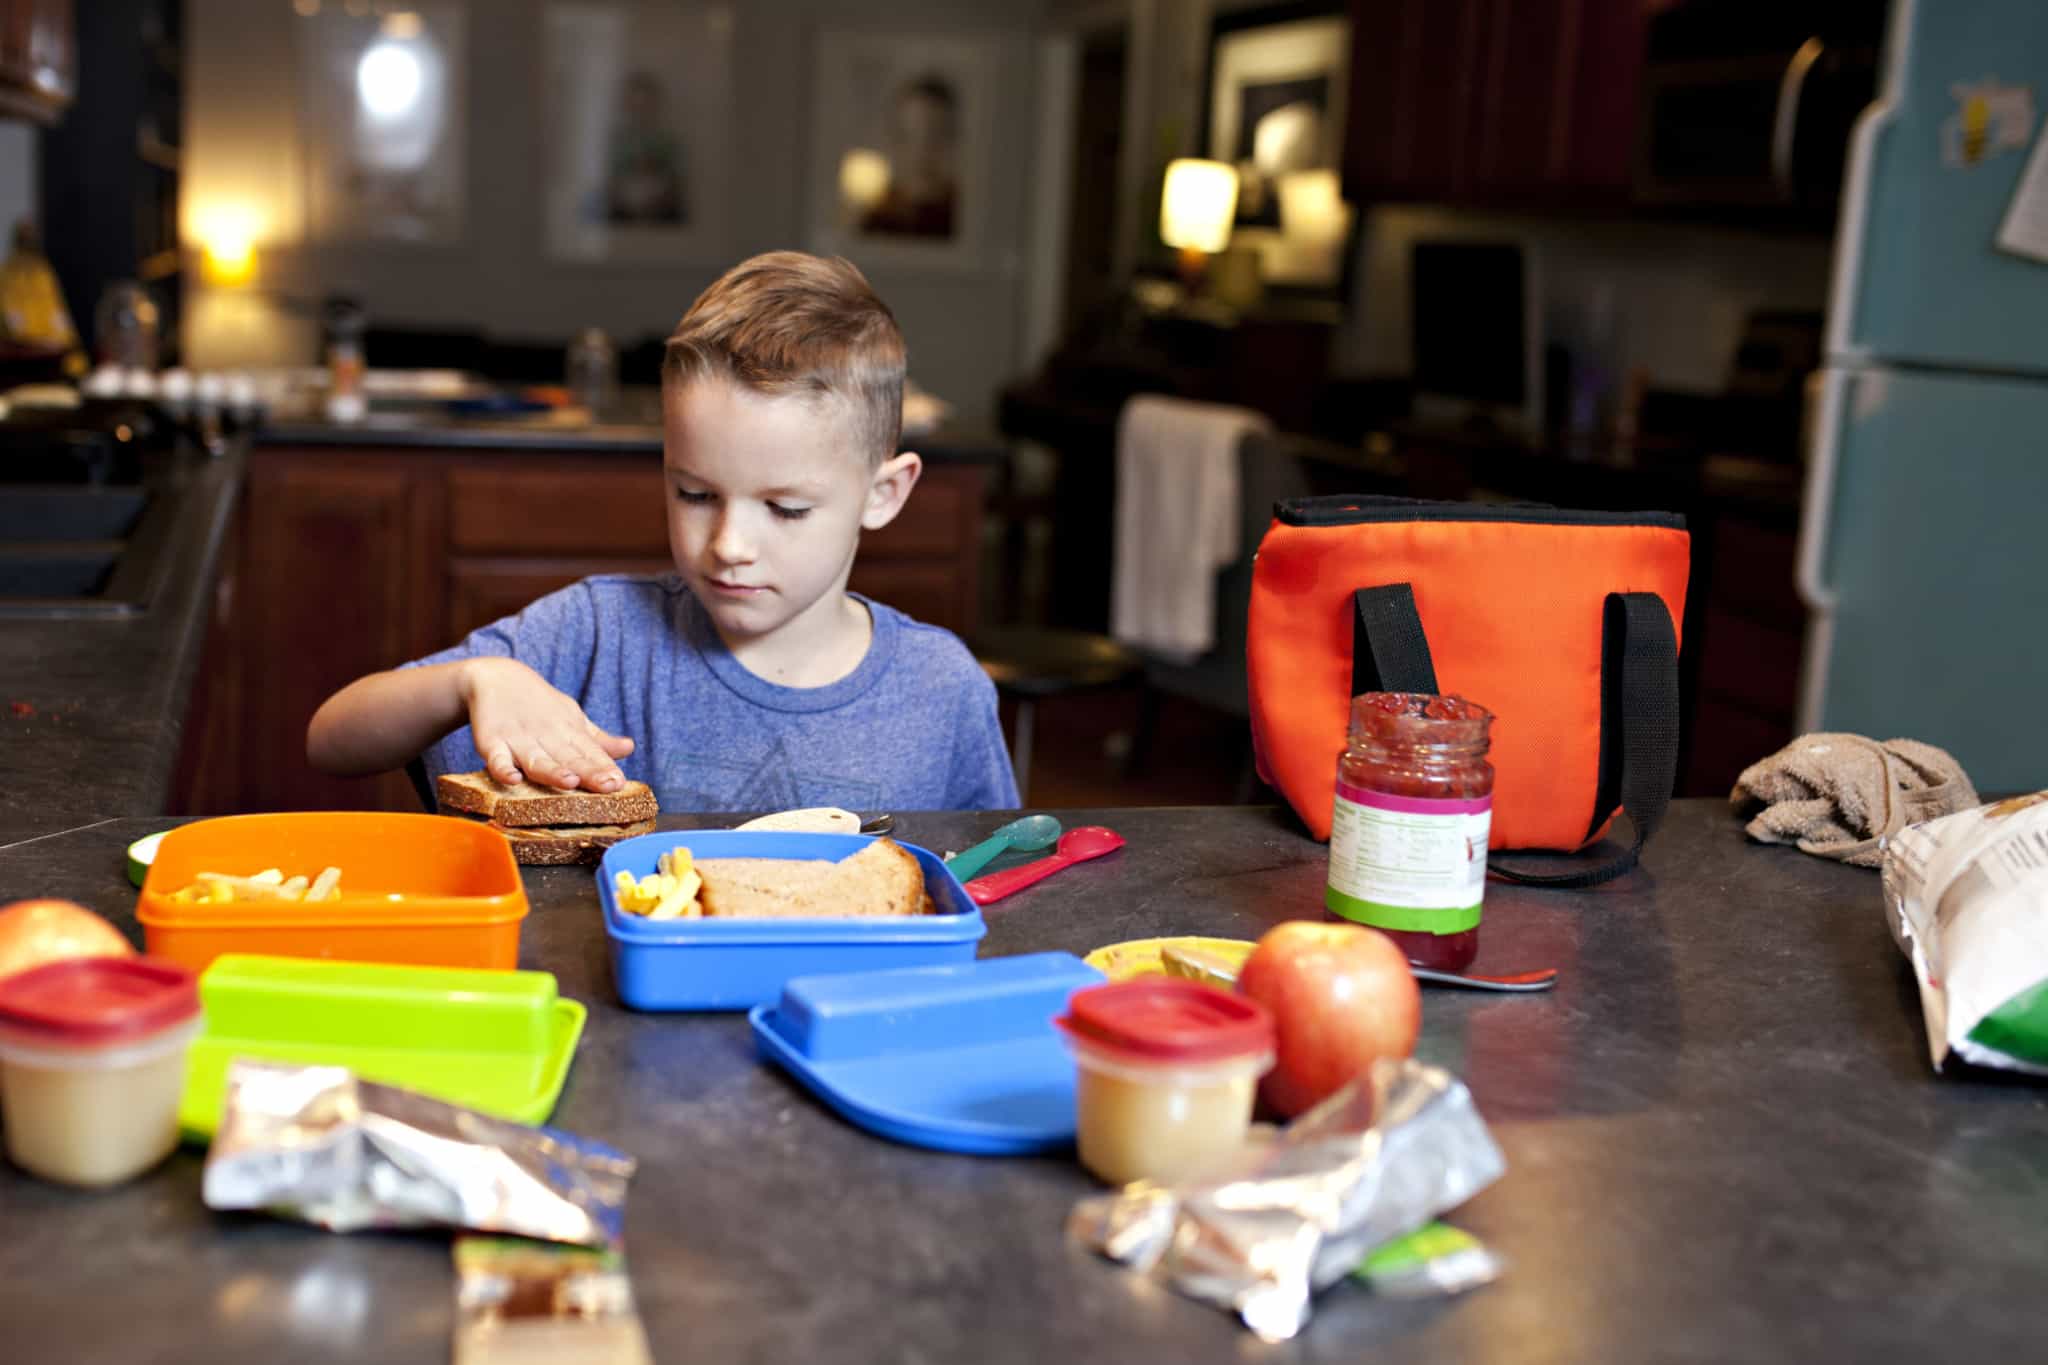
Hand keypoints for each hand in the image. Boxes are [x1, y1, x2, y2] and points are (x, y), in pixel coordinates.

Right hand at [460, 658, 635, 791]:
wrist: (495, 677)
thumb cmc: (540, 707)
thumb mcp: (571, 719)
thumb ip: (597, 740)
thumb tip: (629, 748)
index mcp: (569, 731)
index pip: (590, 751)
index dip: (605, 767)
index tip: (620, 782)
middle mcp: (547, 736)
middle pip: (570, 758)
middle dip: (590, 772)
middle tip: (609, 785)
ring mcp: (518, 740)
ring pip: (537, 760)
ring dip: (552, 771)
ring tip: (570, 781)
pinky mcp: (491, 742)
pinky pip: (496, 758)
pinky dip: (502, 768)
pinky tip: (512, 779)